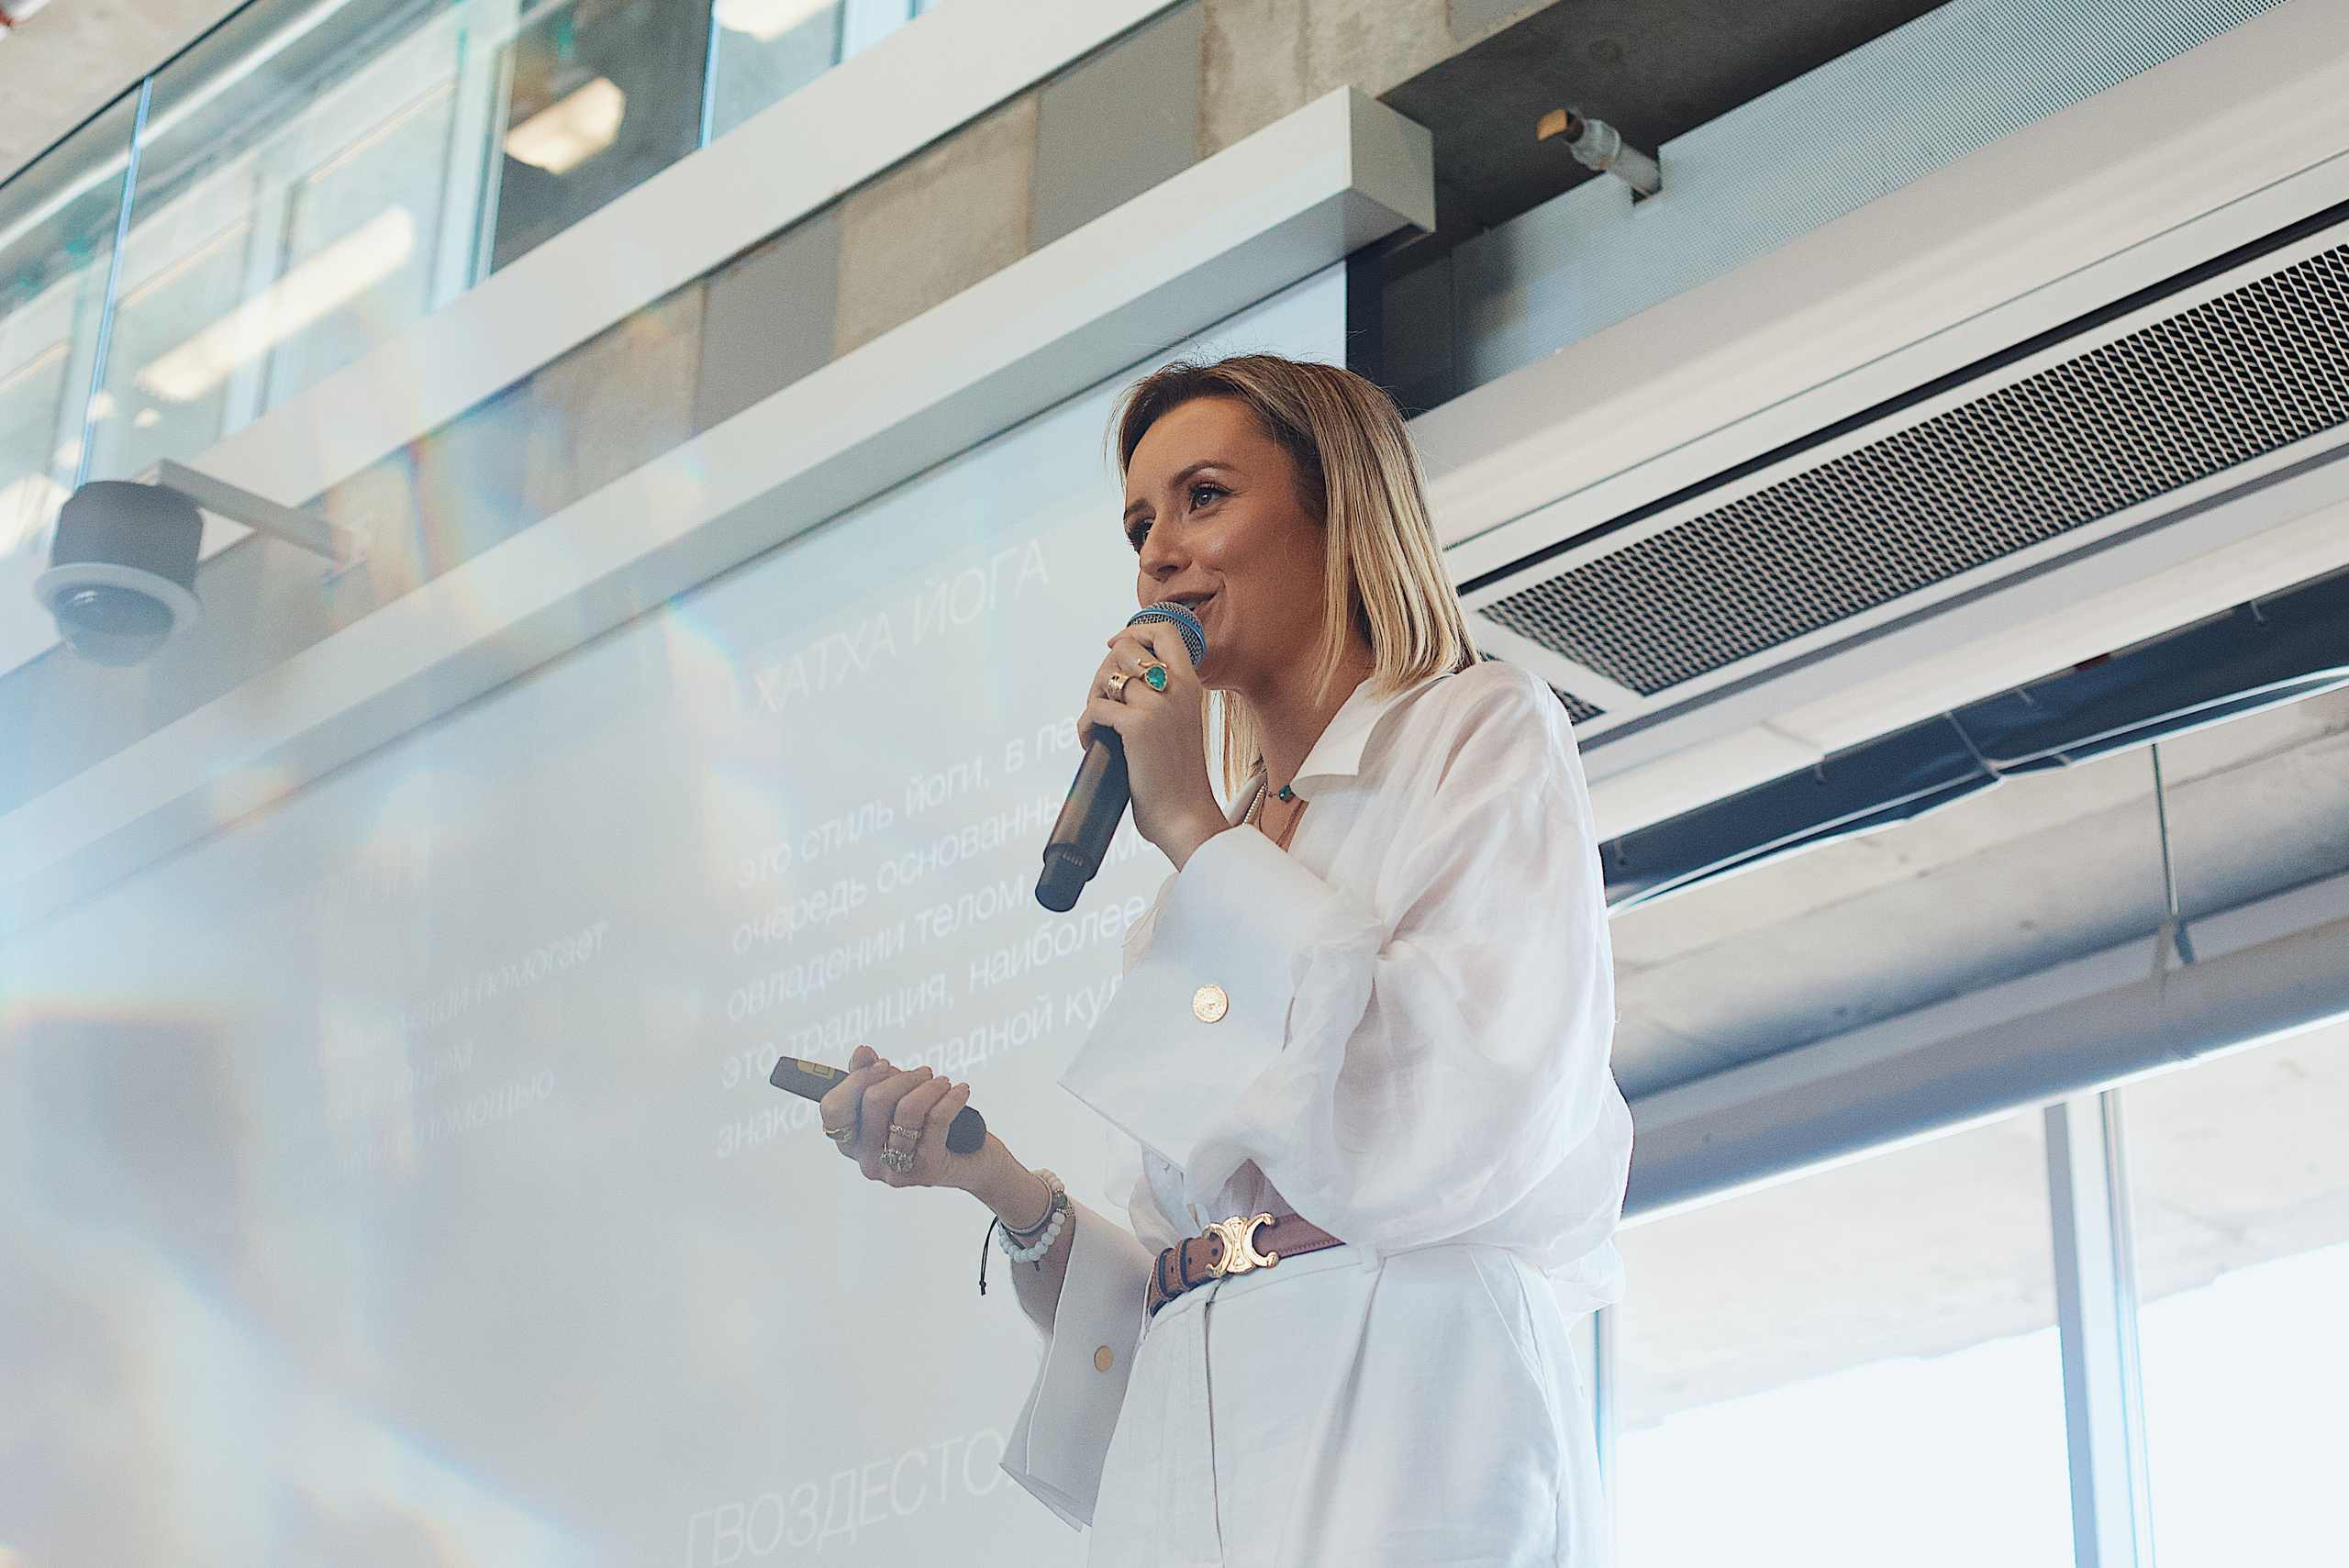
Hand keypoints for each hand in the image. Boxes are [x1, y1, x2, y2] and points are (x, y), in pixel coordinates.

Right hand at [818, 1046, 980, 1190]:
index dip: (857, 1080)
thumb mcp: (897, 1098)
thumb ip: (872, 1076)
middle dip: (904, 1077)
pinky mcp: (925, 1170)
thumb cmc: (930, 1127)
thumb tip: (862, 1053)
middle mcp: (866, 1159)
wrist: (974, 1162)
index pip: (833, 1108)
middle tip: (924, 1073)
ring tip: (943, 1082)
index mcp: (851, 1141)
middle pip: (874, 1100)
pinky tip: (960, 1090)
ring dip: (930, 1087)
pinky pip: (936, 1121)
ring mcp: (894, 1168)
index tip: (884, 1065)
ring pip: (906, 1110)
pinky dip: (951, 1098)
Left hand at [1080, 619, 1227, 867]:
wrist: (1185, 815)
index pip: (1165, 632)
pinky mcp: (1136, 727)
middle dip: (1103, 669)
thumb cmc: (1179, 779)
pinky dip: (1084, 726)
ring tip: (1096, 723)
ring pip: (1105, 678)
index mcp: (1191, 687)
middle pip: (1126, 649)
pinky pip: (1095, 709)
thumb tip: (1121, 686)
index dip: (1134, 630)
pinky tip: (1090, 743)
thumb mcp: (1180, 725)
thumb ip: (1161, 701)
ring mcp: (1157, 706)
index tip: (1116, 645)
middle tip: (1102, 700)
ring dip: (1091, 699)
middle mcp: (1177, 690)